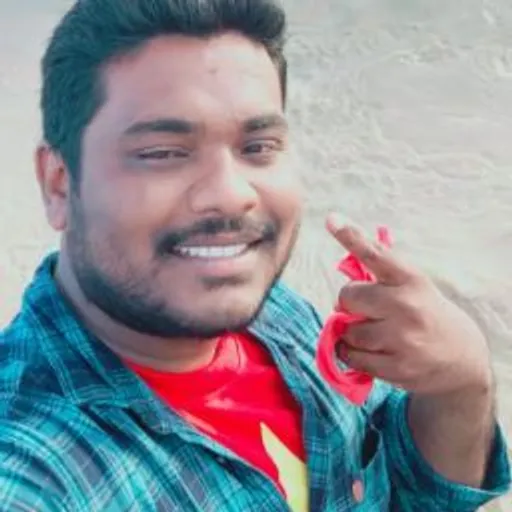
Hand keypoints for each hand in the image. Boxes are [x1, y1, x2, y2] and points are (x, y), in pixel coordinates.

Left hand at [327, 214, 493, 395]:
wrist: (460, 359)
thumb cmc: (426, 313)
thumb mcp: (414, 286)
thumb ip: (382, 272)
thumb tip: (346, 248)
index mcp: (411, 279)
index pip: (375, 253)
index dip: (351, 236)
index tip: (331, 219)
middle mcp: (406, 306)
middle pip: (348, 296)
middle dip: (349, 302)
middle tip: (365, 308)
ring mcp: (402, 339)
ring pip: (348, 330)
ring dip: (351, 332)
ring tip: (372, 332)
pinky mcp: (396, 367)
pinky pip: (351, 356)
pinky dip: (351, 352)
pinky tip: (368, 350)